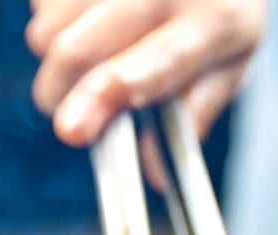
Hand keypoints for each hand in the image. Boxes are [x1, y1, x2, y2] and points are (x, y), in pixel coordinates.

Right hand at [27, 0, 265, 145]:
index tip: (72, 131)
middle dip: (59, 95)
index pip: (155, 65)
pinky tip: (82, 17)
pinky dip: (50, 17)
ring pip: (48, 25)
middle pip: (79, 48)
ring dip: (52, 56)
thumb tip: (156, 176)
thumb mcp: (229, 65)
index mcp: (216, 22)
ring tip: (88, 56)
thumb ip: (192, 115)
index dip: (107, 97)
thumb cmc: (221, 12)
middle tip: (67, 120)